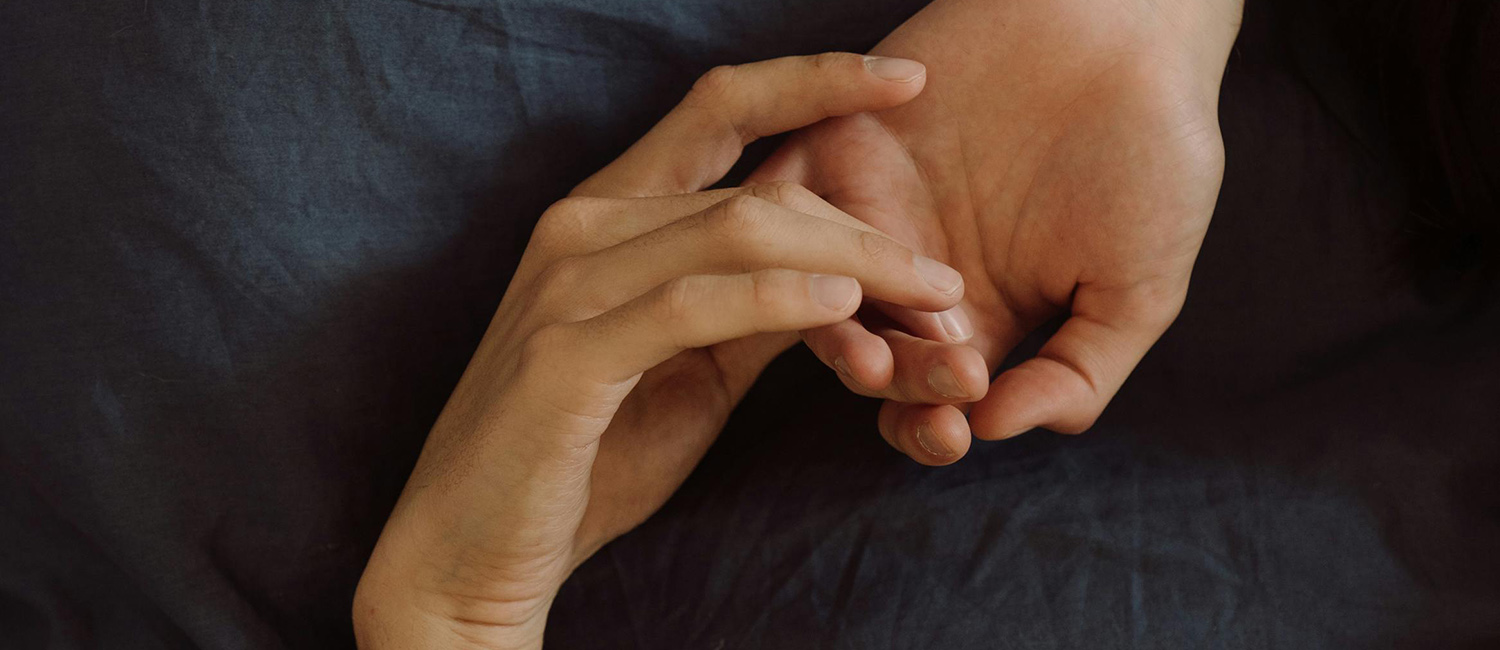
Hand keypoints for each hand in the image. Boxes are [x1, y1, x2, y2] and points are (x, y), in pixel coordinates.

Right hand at [353, 53, 961, 648]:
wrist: (472, 553)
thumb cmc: (583, 460)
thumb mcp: (690, 372)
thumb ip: (752, 309)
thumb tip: (840, 267)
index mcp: (605, 216)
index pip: (715, 109)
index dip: (811, 81)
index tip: (904, 79)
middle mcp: (579, 228)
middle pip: (750, 187)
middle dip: (864, 226)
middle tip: (945, 279)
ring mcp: (565, 286)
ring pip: (733, 230)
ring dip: (848, 259)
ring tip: (928, 296)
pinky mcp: (565, 355)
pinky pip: (691, 304)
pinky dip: (776, 297)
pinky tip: (842, 305)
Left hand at [753, 0, 1242, 462]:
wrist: (1121, 28)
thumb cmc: (1148, 153)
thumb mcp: (1139, 287)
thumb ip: (1079, 372)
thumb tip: (997, 430)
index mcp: (974, 319)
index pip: (922, 402)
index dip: (927, 430)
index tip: (956, 429)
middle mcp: (909, 274)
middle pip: (863, 360)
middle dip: (890, 386)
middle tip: (931, 381)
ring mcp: (868, 211)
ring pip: (811, 295)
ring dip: (835, 333)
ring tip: (872, 347)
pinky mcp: (833, 144)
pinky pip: (781, 205)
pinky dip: (798, 237)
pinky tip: (857, 258)